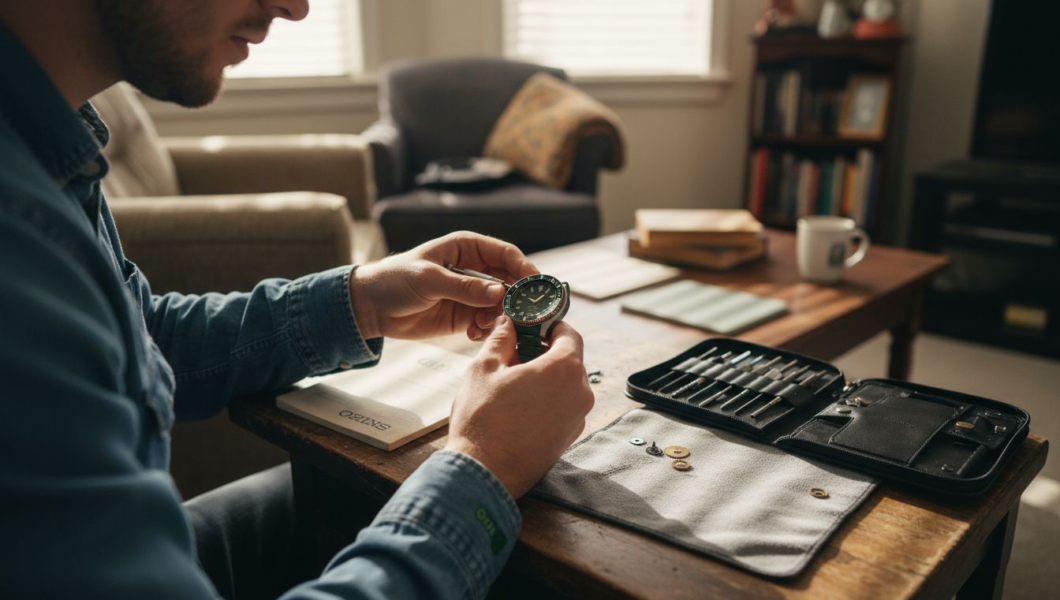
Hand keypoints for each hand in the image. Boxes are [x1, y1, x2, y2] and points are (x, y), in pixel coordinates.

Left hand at [349, 231, 536, 340]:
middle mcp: (474, 269)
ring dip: (500, 317)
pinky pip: (487, 321)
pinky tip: (473, 333)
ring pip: (501, 304)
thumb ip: (464, 287)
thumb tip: (499, 294)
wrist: (370, 307)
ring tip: (485, 326)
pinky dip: (486, 328)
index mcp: (467, 248)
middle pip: (510, 281)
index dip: (524, 269)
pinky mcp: (464, 314)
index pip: (506, 254)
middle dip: (517, 298)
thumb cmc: (394, 280)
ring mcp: (471, 293)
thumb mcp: (429, 280)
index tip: (536, 287)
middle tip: (522, 315)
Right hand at [445, 317, 594, 498]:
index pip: (569, 334)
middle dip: (544, 353)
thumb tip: (508, 323)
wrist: (484, 474)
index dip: (550, 326)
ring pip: (565, 385)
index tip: (532, 327)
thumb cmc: (482, 420)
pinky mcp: (569, 438)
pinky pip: (563, 407)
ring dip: (545, 379)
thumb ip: (501, 339)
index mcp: (564, 370)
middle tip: (514, 354)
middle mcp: (580, 394)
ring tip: (512, 384)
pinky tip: (518, 407)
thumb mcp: (484, 368)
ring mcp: (577, 419)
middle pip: (569, 360)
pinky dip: (547, 401)